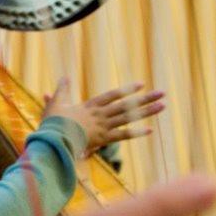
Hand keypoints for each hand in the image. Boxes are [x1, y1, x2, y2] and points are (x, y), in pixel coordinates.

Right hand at [43, 77, 164, 152]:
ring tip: (162, 106)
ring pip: (128, 117)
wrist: (53, 138)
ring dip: (146, 111)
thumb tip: (64, 76)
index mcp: (90, 106)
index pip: (112, 95)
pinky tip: (150, 130)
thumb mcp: (56, 104)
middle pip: (126, 104)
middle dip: (145, 98)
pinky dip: (136, 133)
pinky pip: (122, 135)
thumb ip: (62, 90)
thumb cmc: (52, 123)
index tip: (141, 85)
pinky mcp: (102, 139)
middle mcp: (100, 114)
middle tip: (162, 92)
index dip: (127, 90)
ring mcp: (103, 126)